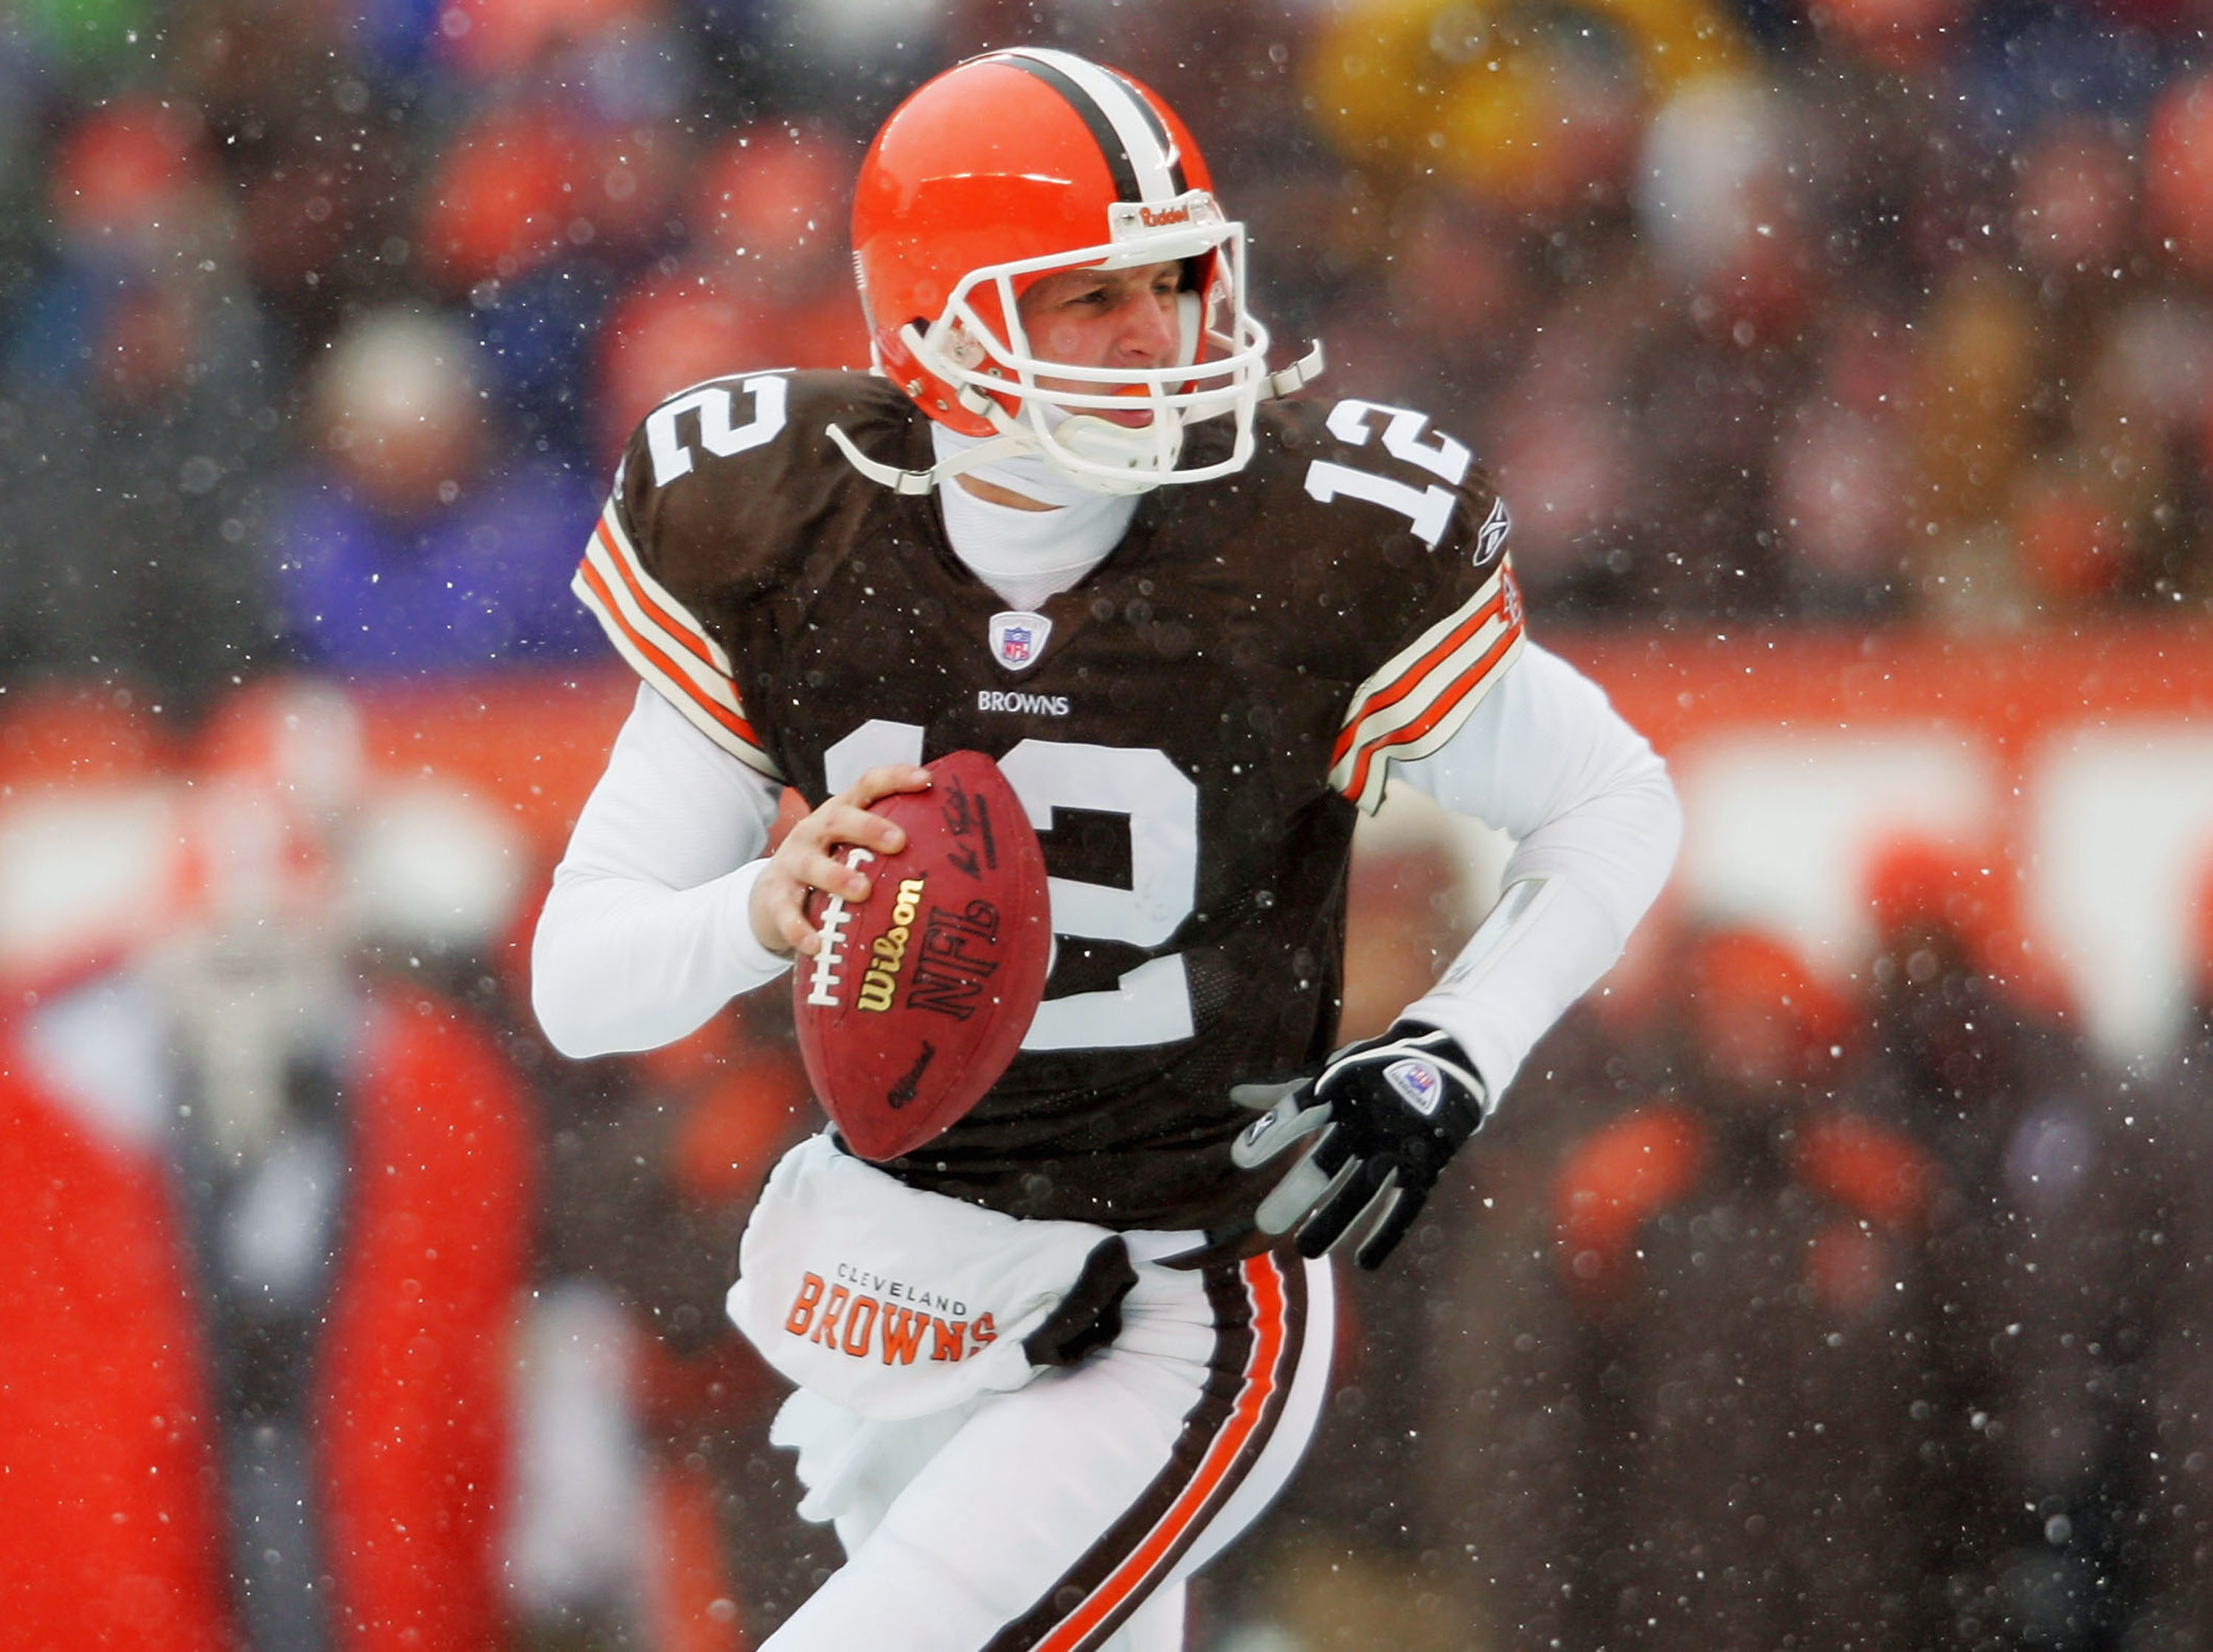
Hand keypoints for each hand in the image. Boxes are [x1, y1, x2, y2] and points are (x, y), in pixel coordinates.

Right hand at [750, 763, 932, 956]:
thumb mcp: (853, 851)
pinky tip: (817, 944)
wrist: (768, 898)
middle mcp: (814, 832)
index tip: (926, 780)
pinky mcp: (775, 898)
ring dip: (837, 876)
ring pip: (811, 865)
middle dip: (868, 827)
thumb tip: (958, 864)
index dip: (894, 778)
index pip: (866, 786)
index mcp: (840, 815)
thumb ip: (890, 851)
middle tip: (900, 841)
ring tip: (863, 890)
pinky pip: (786, 913)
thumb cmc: (830, 870)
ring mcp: (792, 864)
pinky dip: (800, 929)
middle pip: (838, 819)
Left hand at [1229, 1023, 1486, 1269]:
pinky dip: (1386, 1233)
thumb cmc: (1373, 1073)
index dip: (1272, 1133)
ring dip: (1335, 1221)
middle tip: (1265, 1224)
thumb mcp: (1331, 1077)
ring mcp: (1397, 1142)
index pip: (1300, 1110)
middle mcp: (1366, 1117)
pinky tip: (1363, 1263)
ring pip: (1361, 1190)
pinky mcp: (1424, 1164)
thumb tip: (1234, 1095)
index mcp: (1339, 1091)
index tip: (1239, 1159)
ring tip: (1307, 1251)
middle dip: (1297, 1191)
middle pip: (1327, 1160)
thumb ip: (1285, 1096)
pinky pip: (1405, 1204)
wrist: (1449, 1061)